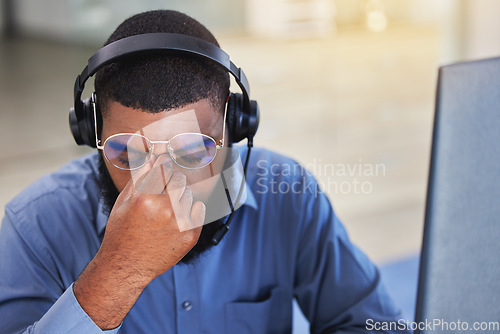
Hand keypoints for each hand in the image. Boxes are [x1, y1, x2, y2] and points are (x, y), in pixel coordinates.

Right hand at [74, 159, 204, 328]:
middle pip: (179, 179)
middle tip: (162, 193)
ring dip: (180, 198)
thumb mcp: (123, 202)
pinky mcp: (190, 236)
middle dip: (171, 182)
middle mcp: (165, 211)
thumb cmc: (121, 232)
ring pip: (189, 194)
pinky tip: (176, 220)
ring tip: (165, 211)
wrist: (126, 266)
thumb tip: (153, 158)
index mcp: (145, 199)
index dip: (163, 166)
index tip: (163, 167)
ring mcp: (180, 224)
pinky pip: (199, 210)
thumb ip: (140, 178)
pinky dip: (191, 211)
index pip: (164, 168)